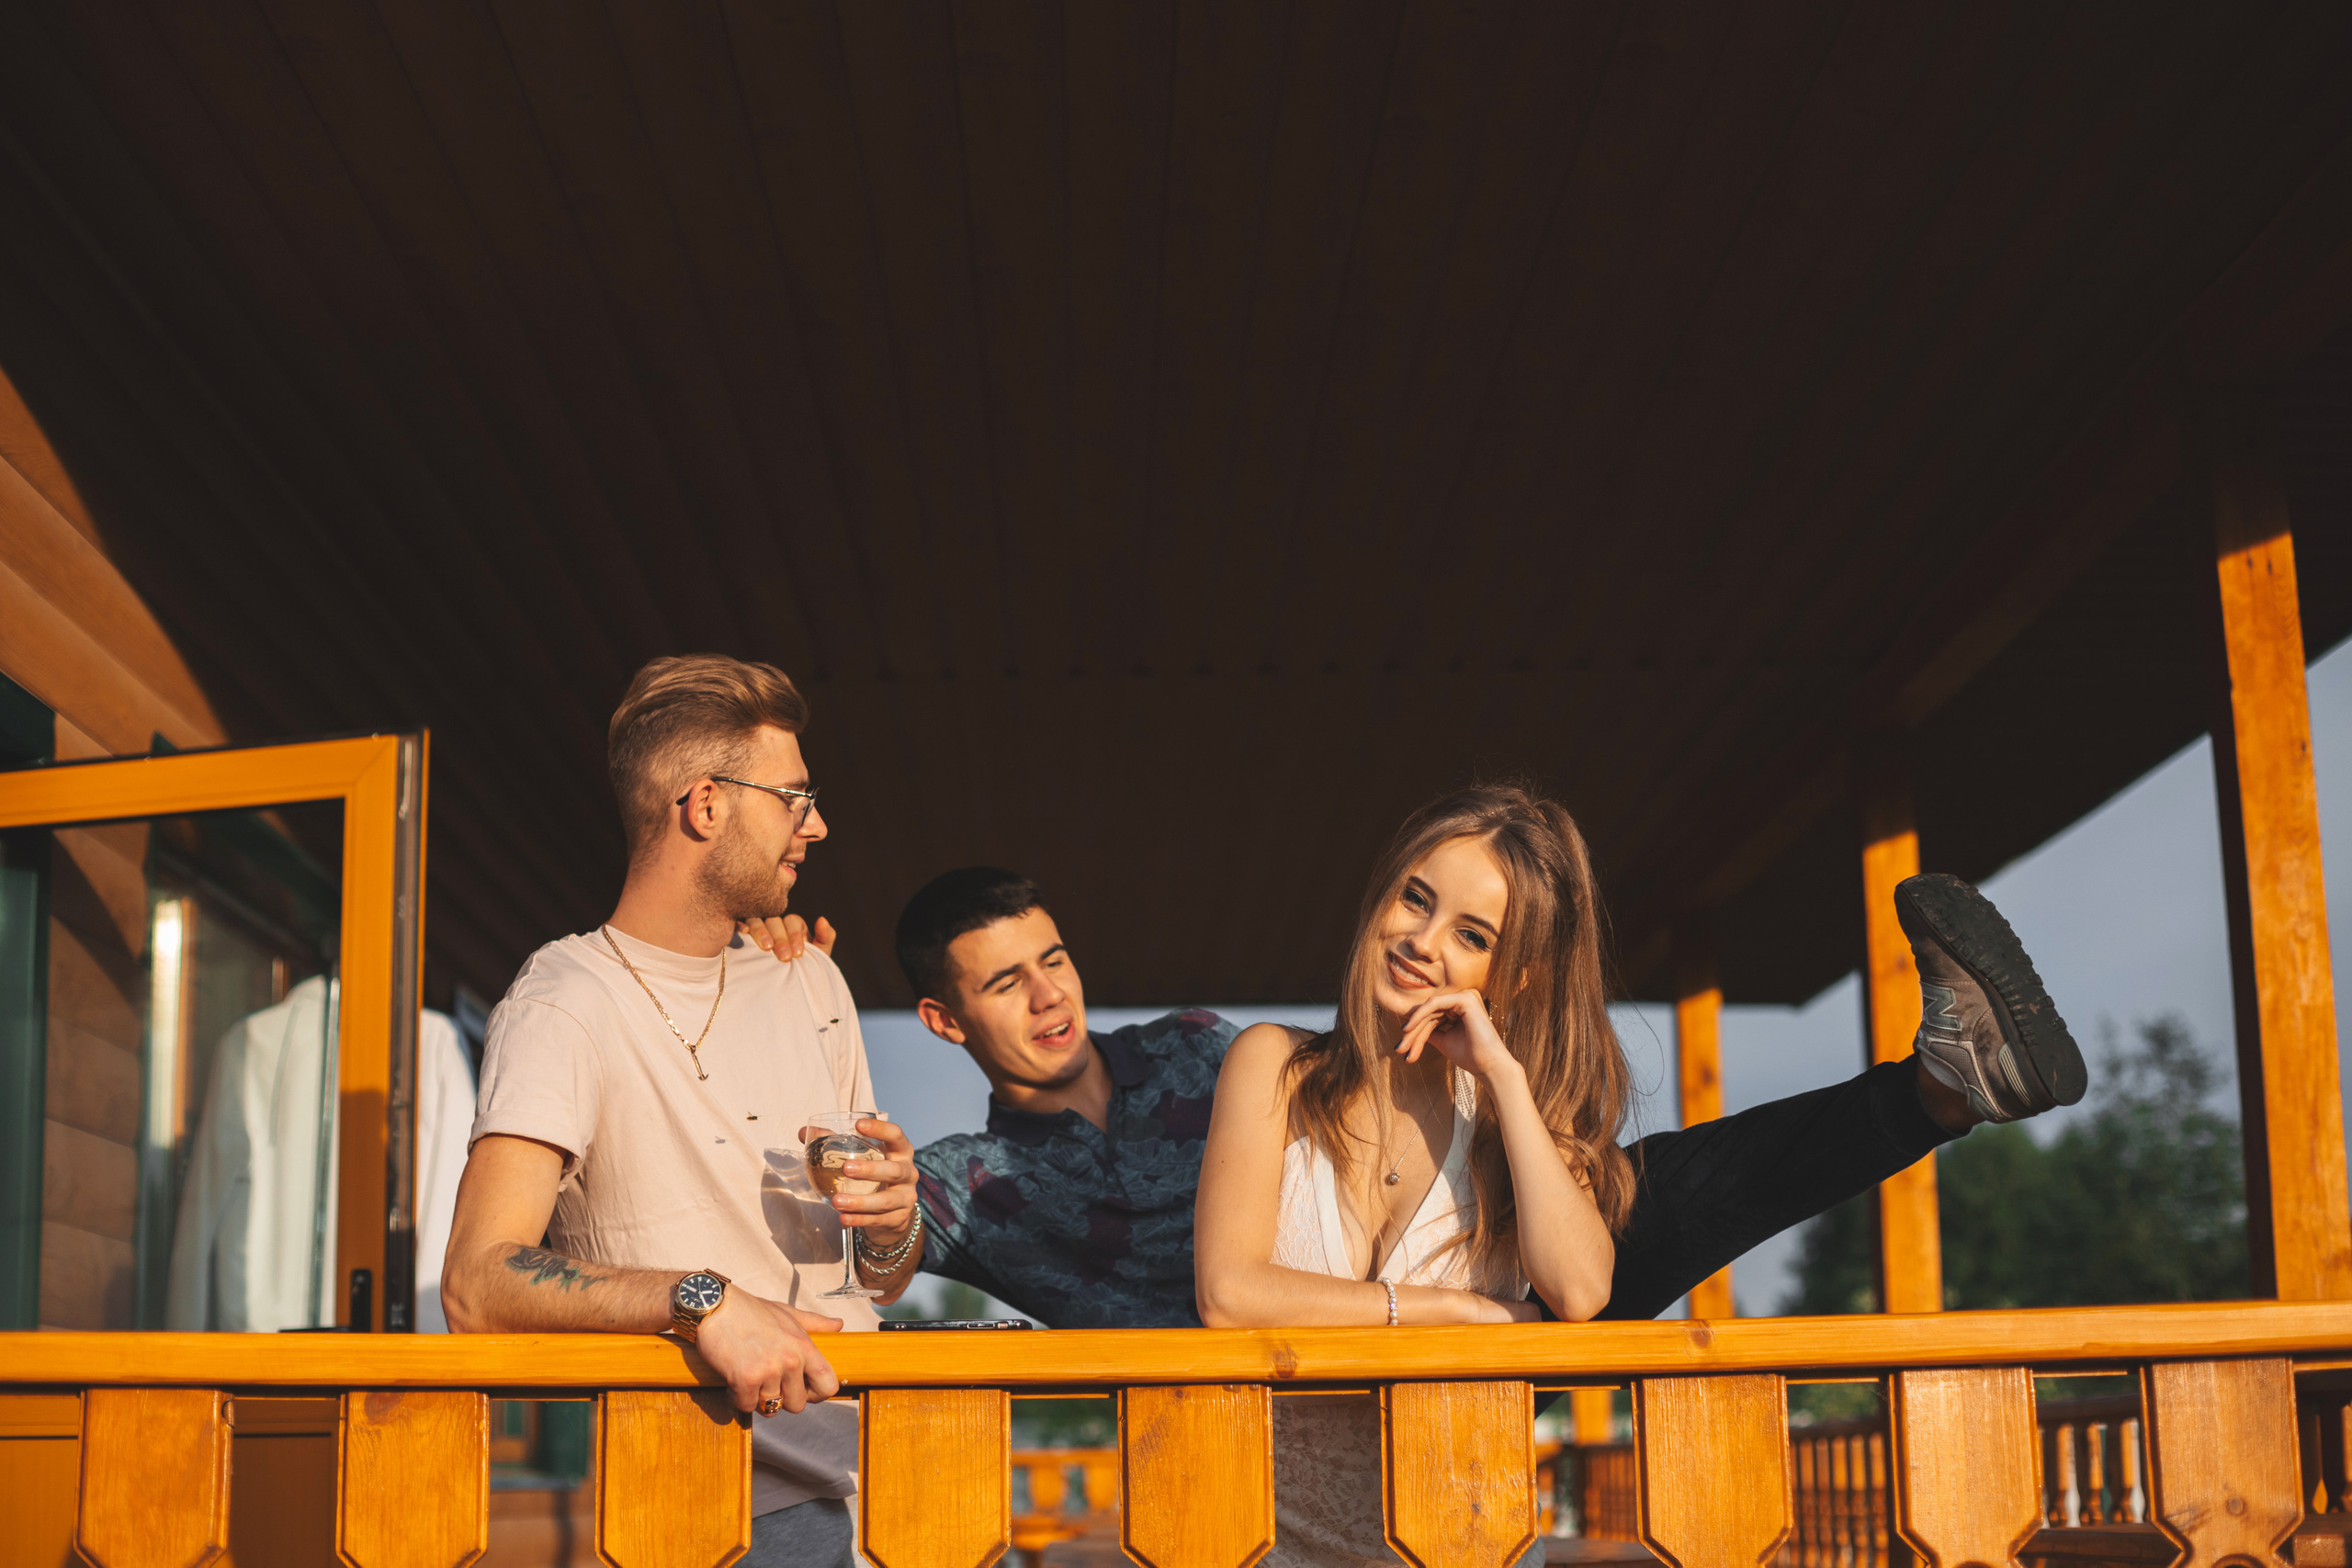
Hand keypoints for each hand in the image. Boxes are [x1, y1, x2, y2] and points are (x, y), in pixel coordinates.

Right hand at [691, 1288, 842, 1414]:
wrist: (715, 1307)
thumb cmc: (750, 1310)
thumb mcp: (787, 1313)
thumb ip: (814, 1323)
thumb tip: (839, 1325)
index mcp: (804, 1346)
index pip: (828, 1385)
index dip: (817, 1394)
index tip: (802, 1390)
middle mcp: (791, 1361)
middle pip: (797, 1405)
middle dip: (782, 1399)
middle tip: (767, 1383)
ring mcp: (769, 1371)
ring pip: (770, 1408)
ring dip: (757, 1398)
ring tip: (749, 1378)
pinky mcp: (745, 1380)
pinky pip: (746, 1406)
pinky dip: (737, 1398)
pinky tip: (733, 1381)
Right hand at [739, 913, 836, 960]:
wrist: (787, 990)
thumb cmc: (804, 969)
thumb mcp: (819, 955)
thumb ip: (826, 937)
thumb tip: (822, 919)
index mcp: (793, 926)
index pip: (792, 921)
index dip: (795, 936)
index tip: (798, 954)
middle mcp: (774, 924)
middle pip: (774, 920)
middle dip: (780, 938)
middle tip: (784, 957)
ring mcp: (757, 929)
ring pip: (756, 920)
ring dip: (761, 931)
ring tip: (766, 948)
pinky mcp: (742, 937)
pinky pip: (739, 924)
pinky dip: (740, 925)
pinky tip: (743, 932)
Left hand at [801, 1117, 918, 1250]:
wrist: (893, 1210)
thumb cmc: (874, 1175)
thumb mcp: (862, 1156)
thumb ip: (834, 1143)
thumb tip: (804, 1132)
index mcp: (900, 1151)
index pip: (896, 1135)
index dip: (880, 1129)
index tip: (859, 1125)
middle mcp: (908, 1172)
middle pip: (895, 1170)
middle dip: (871, 1170)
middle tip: (846, 1169)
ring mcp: (906, 1197)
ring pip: (886, 1200)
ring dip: (861, 1201)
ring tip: (837, 1201)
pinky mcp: (899, 1218)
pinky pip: (879, 1219)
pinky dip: (860, 1219)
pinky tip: (843, 1218)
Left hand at [1397, 988, 1521, 1082]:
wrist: (1489, 1067)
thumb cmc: (1471, 1056)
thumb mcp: (1444, 1040)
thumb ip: (1430, 1030)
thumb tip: (1409, 1027)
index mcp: (1461, 1007)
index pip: (1432, 1017)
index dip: (1415, 1033)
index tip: (1402, 1050)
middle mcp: (1464, 999)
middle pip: (1429, 1013)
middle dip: (1412, 1033)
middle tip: (1399, 1050)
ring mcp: (1466, 996)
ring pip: (1429, 1010)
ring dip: (1414, 1029)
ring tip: (1402, 1047)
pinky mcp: (1465, 998)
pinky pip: (1434, 1004)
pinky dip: (1420, 1015)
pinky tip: (1408, 1029)